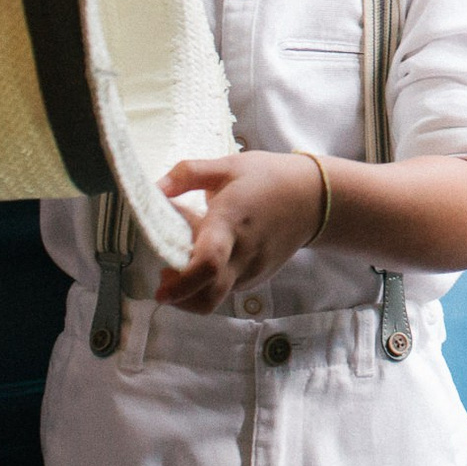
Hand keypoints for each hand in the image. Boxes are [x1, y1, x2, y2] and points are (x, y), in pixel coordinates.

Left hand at [152, 153, 323, 313]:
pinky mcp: (257, 277)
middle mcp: (243, 253)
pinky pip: (228, 288)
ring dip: (194, 289)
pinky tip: (212, 256)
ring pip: (217, 296)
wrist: (313, 198)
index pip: (208, 263)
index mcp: (230, 222)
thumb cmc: (267, 178)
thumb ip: (187, 174)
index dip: (182, 283)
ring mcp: (252, 269)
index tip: (160, 289)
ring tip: (189, 259)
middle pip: (209, 297)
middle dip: (180, 299)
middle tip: (165, 277)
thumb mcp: (228, 166)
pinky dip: (211, 281)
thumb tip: (154, 189)